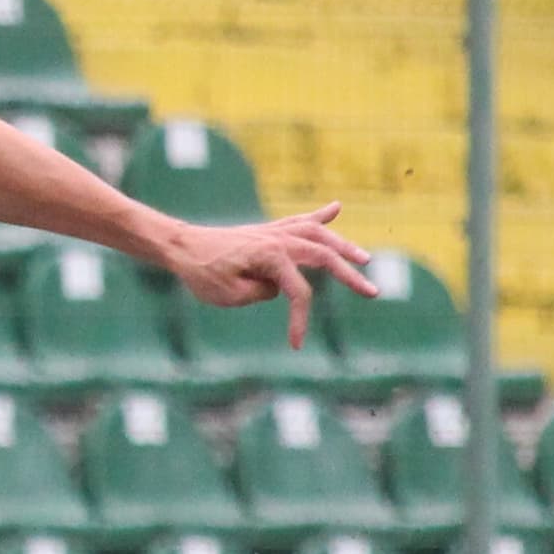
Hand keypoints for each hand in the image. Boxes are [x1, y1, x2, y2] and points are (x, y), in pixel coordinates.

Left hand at [159, 205, 377, 348]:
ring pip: (318, 235)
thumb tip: (279, 287)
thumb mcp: (229, 295)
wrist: (181, 246)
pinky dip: (320, 216)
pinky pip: (300, 221)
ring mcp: (274, 232)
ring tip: (365, 259)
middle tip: (372, 292)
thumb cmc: (201, 273)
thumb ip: (262, 292)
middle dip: (349, 275)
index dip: (300, 319)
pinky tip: (337, 208)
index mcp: (269, 256)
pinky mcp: (268, 231)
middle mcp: (277, 239)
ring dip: (344, 246)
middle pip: (323, 256)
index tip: (295, 344)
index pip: (298, 291)